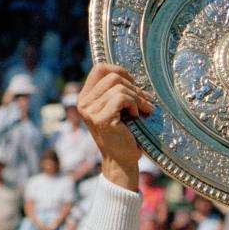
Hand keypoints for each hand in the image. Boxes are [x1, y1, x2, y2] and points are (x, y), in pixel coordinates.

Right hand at [78, 63, 154, 190]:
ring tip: (144, 110)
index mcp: (85, 97)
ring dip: (137, 98)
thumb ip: (117, 91)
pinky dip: (135, 104)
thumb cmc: (124, 134)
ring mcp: (90, 111)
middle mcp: (83, 103)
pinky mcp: (101, 118)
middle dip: (133, 87)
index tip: (134, 84)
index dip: (120, 70)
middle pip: (112, 76)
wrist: (122, 161)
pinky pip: (122, 98)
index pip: (99, 68)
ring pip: (119, 87)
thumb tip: (133, 76)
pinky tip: (137, 116)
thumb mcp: (117, 108)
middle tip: (145, 100)